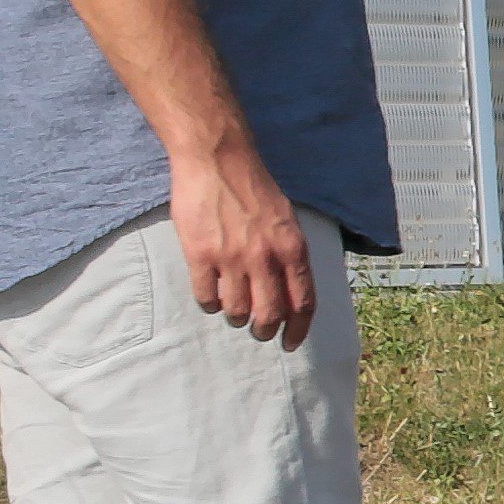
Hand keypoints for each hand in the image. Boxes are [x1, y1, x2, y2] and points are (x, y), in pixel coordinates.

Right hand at [171, 140, 315, 350]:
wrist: (218, 159)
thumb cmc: (254, 188)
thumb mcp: (287, 220)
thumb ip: (290, 255)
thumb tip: (291, 292)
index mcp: (292, 248)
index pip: (302, 302)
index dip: (298, 329)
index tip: (291, 344)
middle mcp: (266, 257)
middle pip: (270, 315)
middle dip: (265, 331)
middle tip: (259, 332)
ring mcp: (232, 258)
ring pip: (236, 311)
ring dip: (235, 317)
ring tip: (232, 307)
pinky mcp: (201, 255)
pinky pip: (206, 297)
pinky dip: (209, 303)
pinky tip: (211, 294)